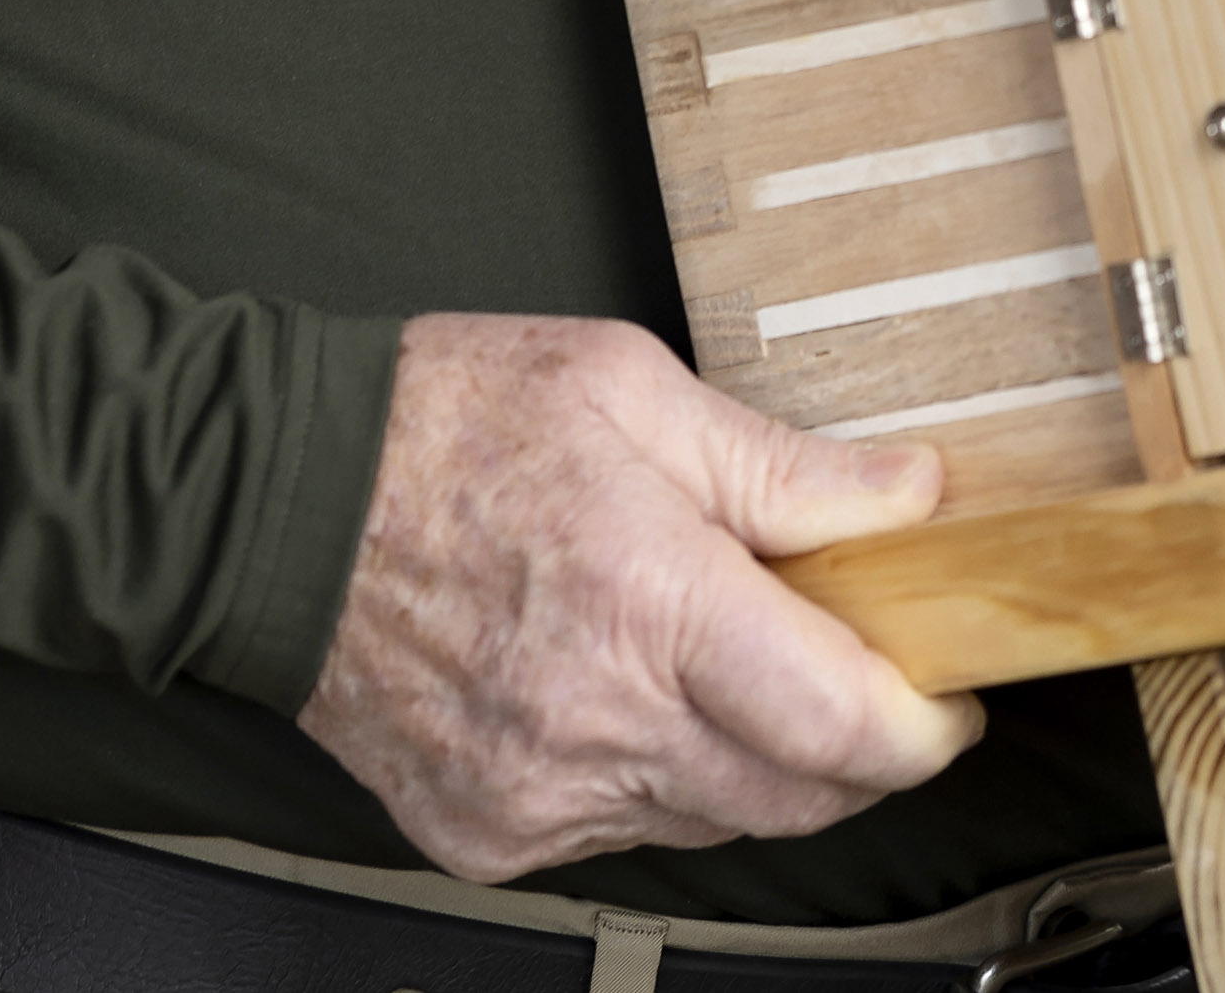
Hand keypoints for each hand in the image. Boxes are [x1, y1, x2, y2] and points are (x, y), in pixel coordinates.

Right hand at [299, 314, 983, 879]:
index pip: (840, 725)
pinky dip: (658, 778)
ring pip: (716, 822)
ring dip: (754, 760)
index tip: (952, 699)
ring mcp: (537, 792)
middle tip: (866, 675)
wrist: (272, 505)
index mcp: (651, 603)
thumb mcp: (634, 389)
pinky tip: (629, 695)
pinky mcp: (488, 833)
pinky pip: (623, 834)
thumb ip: (787, 466)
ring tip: (725, 659)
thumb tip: (913, 493)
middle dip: (857, 751)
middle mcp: (597, 721)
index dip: (924, 729)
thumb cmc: (440, 422)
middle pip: (796, 798)